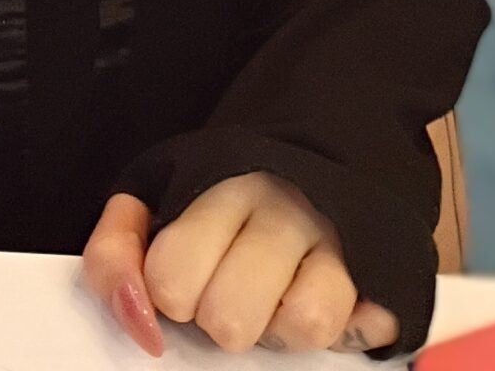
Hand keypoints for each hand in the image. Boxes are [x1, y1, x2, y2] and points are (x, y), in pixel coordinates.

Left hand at [83, 178, 396, 355]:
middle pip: (228, 317)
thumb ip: (115, 255)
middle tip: (229, 289)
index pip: (170, 276)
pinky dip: (324, 331)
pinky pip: (340, 331)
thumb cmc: (227, 205)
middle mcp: (283, 204)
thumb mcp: (155, 207)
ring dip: (275, 329)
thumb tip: (138, 321)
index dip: (171, 292)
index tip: (184, 276)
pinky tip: (309, 299)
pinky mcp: (378, 273)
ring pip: (295, 326)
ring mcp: (336, 237)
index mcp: (221, 182)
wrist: (322, 163)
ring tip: (270, 298)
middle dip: (220, 318)